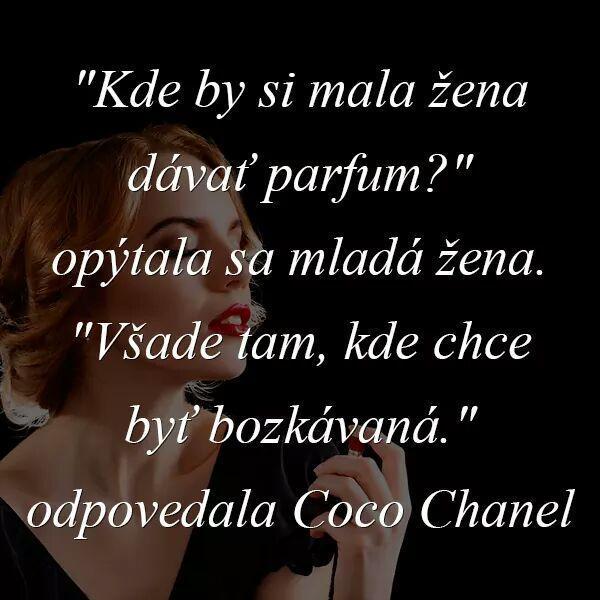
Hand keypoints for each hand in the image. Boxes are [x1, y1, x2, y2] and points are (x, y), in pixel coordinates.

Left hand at [308, 433, 409, 599]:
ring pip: (345, 485)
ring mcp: (378, 528)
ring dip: (321, 486)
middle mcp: (394, 513)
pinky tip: (316, 530)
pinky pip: (329, 517)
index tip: (356, 429)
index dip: (375, 436)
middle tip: (319, 473)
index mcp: (402, 503)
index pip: (397, 456)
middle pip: (365, 466)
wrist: (369, 598)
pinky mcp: (359, 543)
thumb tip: (347, 459)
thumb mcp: (380, 523)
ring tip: (313, 497)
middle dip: (335, 462)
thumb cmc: (368, 557)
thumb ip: (369, 494)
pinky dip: (316, 520)